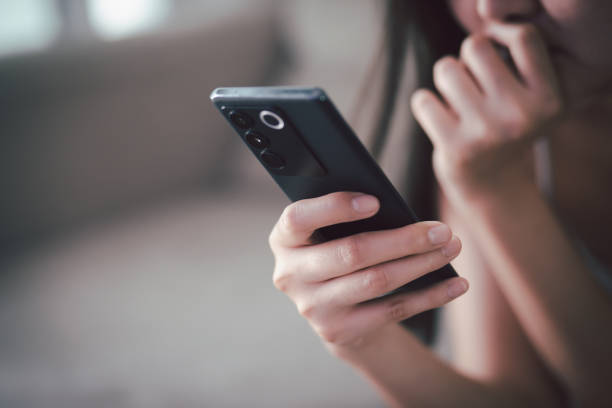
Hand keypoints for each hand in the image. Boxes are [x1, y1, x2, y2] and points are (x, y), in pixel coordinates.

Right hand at [268, 191, 467, 353]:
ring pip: (376, 281)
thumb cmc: (337, 250)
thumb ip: (347, 217)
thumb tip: (398, 209)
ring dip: (421, 264)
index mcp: (283, 239)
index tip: (376, 201)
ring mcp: (312, 307)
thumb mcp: (330, 231)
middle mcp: (290, 274)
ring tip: (451, 248)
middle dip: (403, 240)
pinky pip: (391, 310)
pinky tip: (455, 283)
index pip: (298, 218)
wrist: (333, 308)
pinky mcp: (338, 330)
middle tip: (441, 230)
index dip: (335, 208)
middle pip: (351, 253)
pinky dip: (429, 295)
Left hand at [411, 22, 562, 203]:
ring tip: (456, 100)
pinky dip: (425, 105)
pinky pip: (422, 99)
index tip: (491, 58)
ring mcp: (487, 133)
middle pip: (476, 47)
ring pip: (445, 69)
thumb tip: (477, 41)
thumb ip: (514, 66)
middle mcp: (522, 116)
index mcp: (549, 100)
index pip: (524, 38)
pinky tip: (440, 119)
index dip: (500, 38)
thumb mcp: (531, 100)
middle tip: (471, 84)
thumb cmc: (506, 130)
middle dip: (466, 59)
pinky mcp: (455, 147)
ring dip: (445, 80)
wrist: (494, 188)